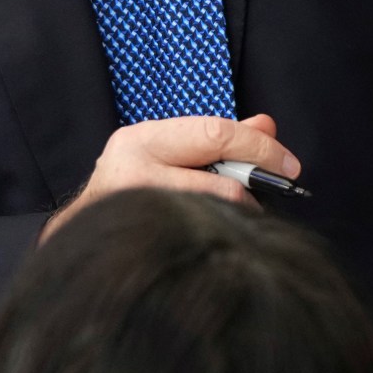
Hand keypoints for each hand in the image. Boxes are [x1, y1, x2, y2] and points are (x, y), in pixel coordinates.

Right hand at [42, 113, 298, 241]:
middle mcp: (132, 175)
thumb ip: (218, 139)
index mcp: (140, 142)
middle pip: (220, 184)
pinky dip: (221, 234)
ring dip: (238, 216)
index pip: (215, 135)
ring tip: (237, 217)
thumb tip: (267, 126)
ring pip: (214, 215)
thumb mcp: (169, 151)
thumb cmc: (131, 188)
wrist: (81, 237)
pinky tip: (219, 236)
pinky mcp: (143, 246)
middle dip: (254, 189)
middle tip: (271, 194)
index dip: (261, 149)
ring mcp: (135, 214)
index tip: (290, 165)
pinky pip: (201, 239)